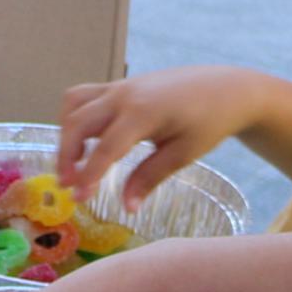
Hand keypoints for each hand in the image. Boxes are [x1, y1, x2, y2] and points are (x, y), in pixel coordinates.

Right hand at [56, 67, 265, 210]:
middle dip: (66, 155)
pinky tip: (86, 139)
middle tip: (67, 185)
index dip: (89, 175)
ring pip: (75, 104)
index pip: (106, 147)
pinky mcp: (121, 84)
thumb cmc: (209, 122)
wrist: (226, 88)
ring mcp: (120, 86)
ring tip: (73, 162)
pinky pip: (86, 95)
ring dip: (67, 132)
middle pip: (78, 122)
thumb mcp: (183, 154)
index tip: (78, 199)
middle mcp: (124, 94)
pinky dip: (76, 116)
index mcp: (143, 112)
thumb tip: (127, 207)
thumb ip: (150, 177)